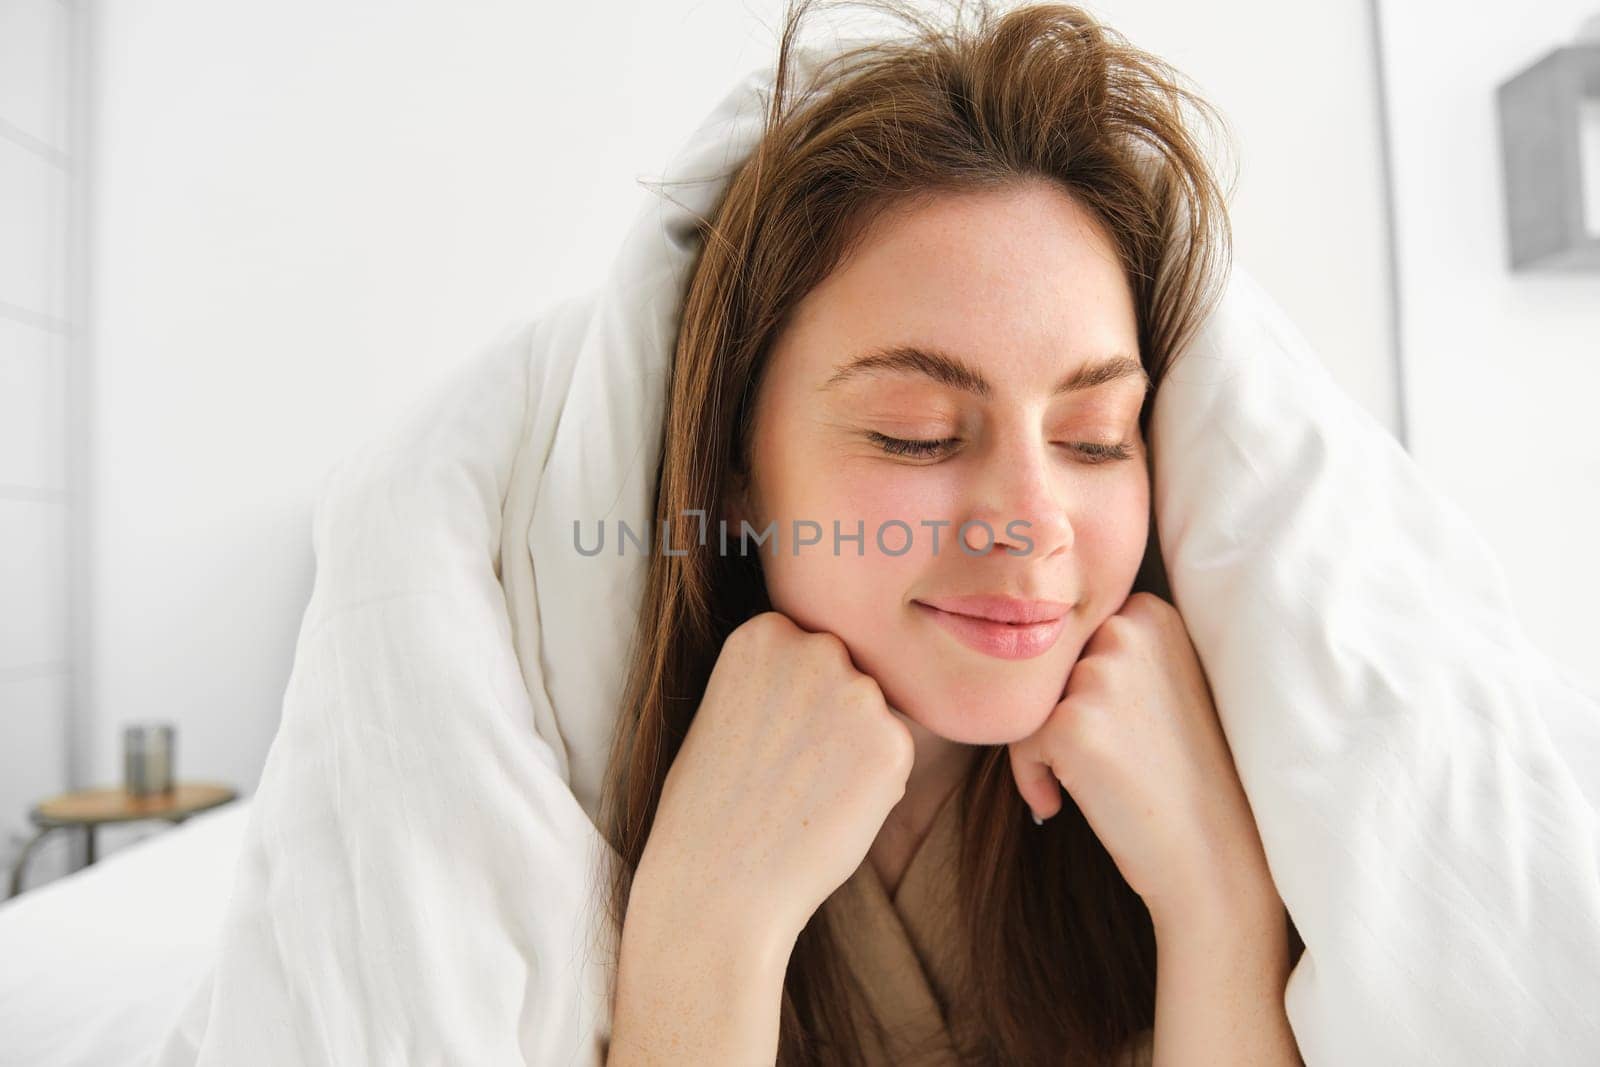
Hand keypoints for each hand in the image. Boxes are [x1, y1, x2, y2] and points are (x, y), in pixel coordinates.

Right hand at [636, 610, 914, 949]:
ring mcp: (859, 692)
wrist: (717, 882)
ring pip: (875, 715)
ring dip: (856, 749)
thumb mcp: (725, 707)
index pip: (809, 651)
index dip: (793, 700)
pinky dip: (874, 785)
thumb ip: (777, 678)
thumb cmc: (709, 805)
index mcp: (765, 630)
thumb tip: (830, 674)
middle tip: (790, 770)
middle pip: (848, 674)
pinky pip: (895, 755)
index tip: (768, 737)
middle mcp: (815, 647)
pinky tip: (829, 812)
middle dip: (832, 715)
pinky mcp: (895, 743)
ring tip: (805, 794)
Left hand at [1006, 592, 1276, 925]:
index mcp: (1152, 613)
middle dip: (1059, 709)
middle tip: (1097, 757)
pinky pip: (1018, 741)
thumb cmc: (1191, 771)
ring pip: (1031, 699)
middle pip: (1052, 663)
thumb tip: (1041, 632)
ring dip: (1043, 743)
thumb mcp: (1172, 681)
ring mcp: (1097, 675)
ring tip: (1086, 781)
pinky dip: (1030, 776)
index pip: (1077, 632)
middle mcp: (1125, 631)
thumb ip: (1120, 648)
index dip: (1079, 682)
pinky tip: (1059, 805)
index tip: (1105, 723)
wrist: (1214, 851)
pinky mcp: (1068, 724)